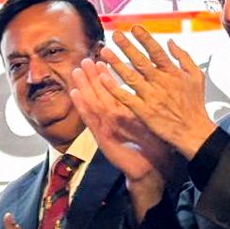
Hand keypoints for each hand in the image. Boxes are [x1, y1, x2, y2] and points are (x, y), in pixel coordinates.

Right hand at [71, 57, 174, 181]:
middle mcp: (112, 118)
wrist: (149, 169)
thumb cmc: (152, 147)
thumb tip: (154, 88)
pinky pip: (90, 118)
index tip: (101, 59)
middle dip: (92, 77)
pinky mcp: (101, 136)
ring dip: (84, 86)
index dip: (106, 75)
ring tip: (77, 71)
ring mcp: (105, 127)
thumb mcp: (151, 121)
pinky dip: (82, 106)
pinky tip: (75, 94)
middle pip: (99, 93)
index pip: (113, 91)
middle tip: (85, 60)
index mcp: (124, 113)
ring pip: (92, 102)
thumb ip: (147, 106)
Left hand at [100, 26, 216, 159]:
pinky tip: (103, 78)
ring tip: (104, 52)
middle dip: (127, 46)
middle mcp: (161, 82)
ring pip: (130, 77)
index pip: (156, 51)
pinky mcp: (144, 111)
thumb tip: (170, 41)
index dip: (144, 38)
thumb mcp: (196, 76)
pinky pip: (126, 97)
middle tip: (114, 35)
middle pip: (140, 61)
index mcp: (173, 72)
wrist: (193, 131)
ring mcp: (151, 97)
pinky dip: (114, 88)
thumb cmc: (194, 104)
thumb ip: (183, 57)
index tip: (134, 27)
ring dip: (116, 63)